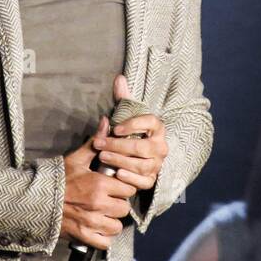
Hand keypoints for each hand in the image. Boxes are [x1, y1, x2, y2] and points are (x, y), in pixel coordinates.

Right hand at [62, 114, 136, 250]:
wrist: (35, 201)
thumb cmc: (57, 179)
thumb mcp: (76, 159)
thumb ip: (95, 143)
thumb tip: (107, 122)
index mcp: (99, 184)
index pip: (128, 188)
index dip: (123, 186)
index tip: (115, 186)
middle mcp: (98, 204)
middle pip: (124, 208)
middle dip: (118, 204)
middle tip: (109, 200)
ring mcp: (91, 223)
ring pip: (117, 226)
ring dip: (112, 221)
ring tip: (103, 214)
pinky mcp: (84, 237)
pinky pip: (105, 242)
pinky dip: (103, 237)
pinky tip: (97, 228)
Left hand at [93, 73, 167, 193]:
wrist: (138, 158)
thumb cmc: (130, 133)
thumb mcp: (126, 116)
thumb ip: (123, 98)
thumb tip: (119, 78)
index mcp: (157, 128)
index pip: (150, 123)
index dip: (134, 125)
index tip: (116, 128)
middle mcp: (161, 147)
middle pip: (142, 147)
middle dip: (119, 146)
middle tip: (100, 145)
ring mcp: (158, 164)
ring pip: (142, 164)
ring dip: (121, 161)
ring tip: (103, 157)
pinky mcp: (152, 180)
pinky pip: (144, 181)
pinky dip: (131, 179)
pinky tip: (117, 174)